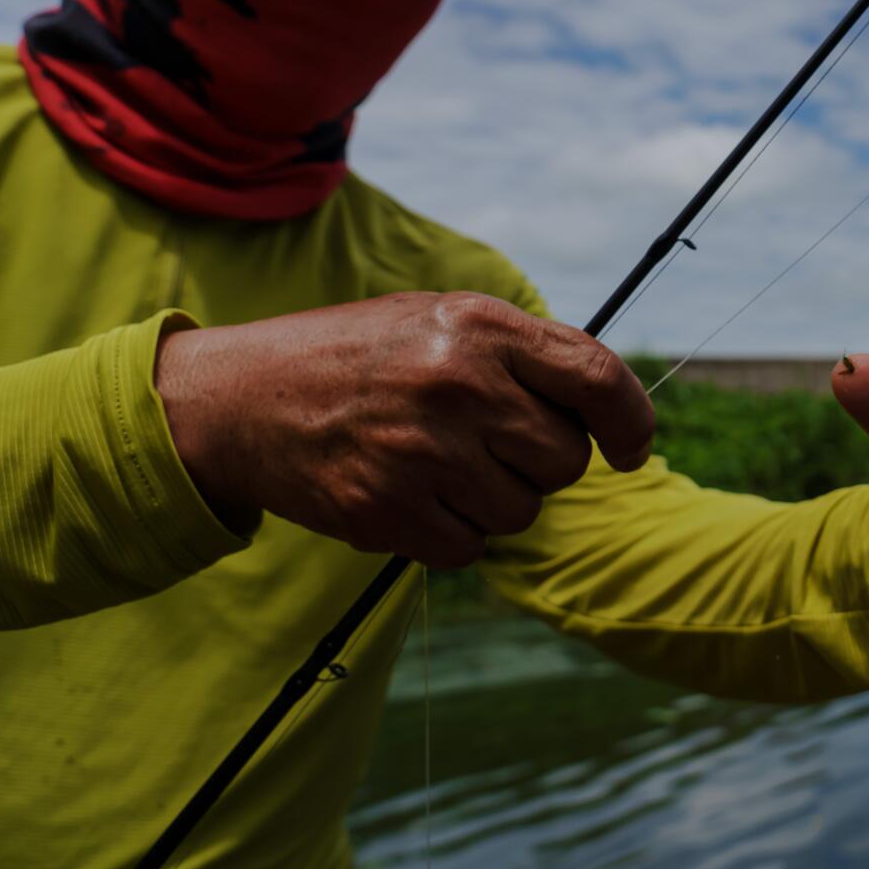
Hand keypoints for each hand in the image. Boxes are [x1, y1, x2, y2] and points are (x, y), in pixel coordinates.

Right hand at [154, 292, 654, 567]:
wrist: (237, 397)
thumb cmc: (359, 356)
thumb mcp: (440, 320)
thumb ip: (524, 354)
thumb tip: (611, 410)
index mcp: (479, 326)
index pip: (598, 378)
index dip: (631, 423)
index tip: (631, 449)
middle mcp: (457, 384)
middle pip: (563, 459)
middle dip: (538, 461)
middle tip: (484, 441)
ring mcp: (421, 450)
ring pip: (521, 510)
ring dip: (493, 500)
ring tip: (437, 462)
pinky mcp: (386, 510)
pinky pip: (469, 549)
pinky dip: (451, 534)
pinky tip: (410, 494)